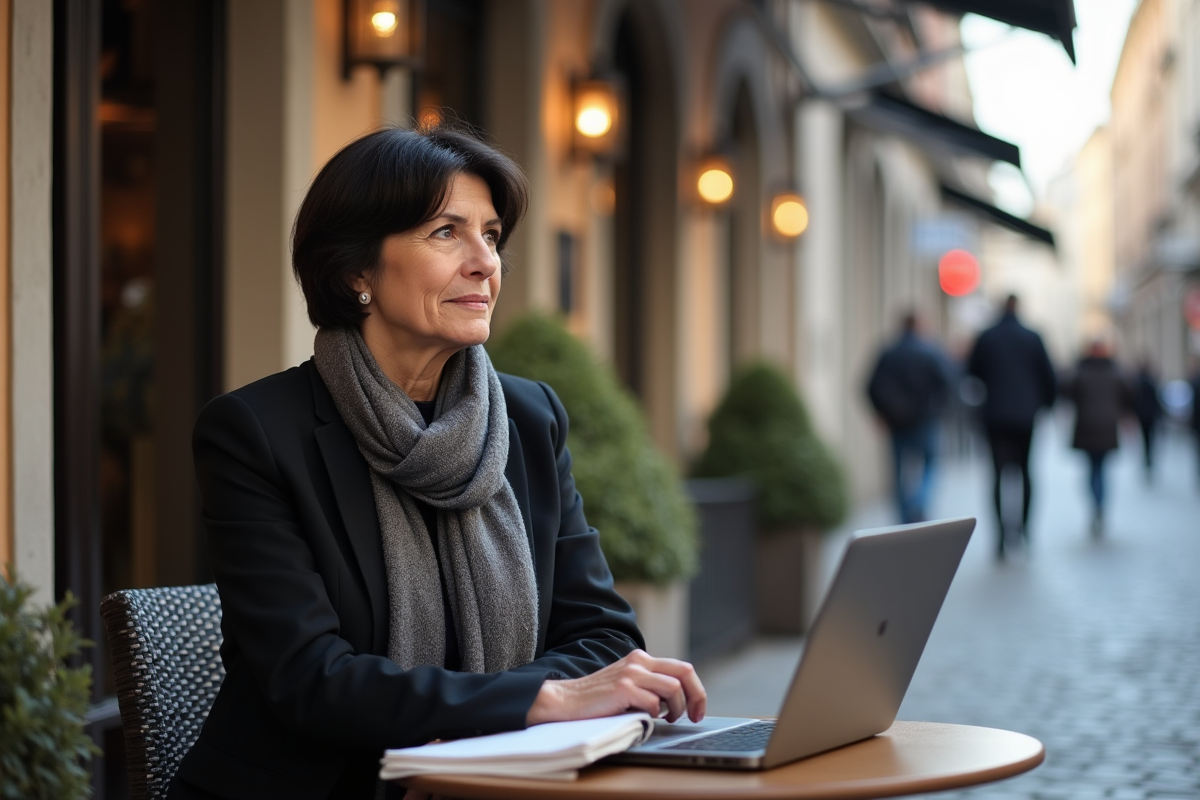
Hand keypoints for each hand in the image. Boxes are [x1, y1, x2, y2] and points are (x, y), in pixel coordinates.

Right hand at [525, 650, 705, 725]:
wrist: (566, 700)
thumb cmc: (597, 699)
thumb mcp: (627, 683)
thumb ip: (648, 685)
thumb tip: (676, 702)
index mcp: (642, 659)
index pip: (682, 668)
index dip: (696, 690)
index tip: (697, 709)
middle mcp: (639, 662)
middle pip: (684, 672)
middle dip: (696, 696)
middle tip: (694, 715)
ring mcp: (631, 673)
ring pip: (673, 687)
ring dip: (676, 708)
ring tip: (668, 719)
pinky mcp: (623, 688)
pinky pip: (654, 701)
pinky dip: (656, 713)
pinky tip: (647, 717)